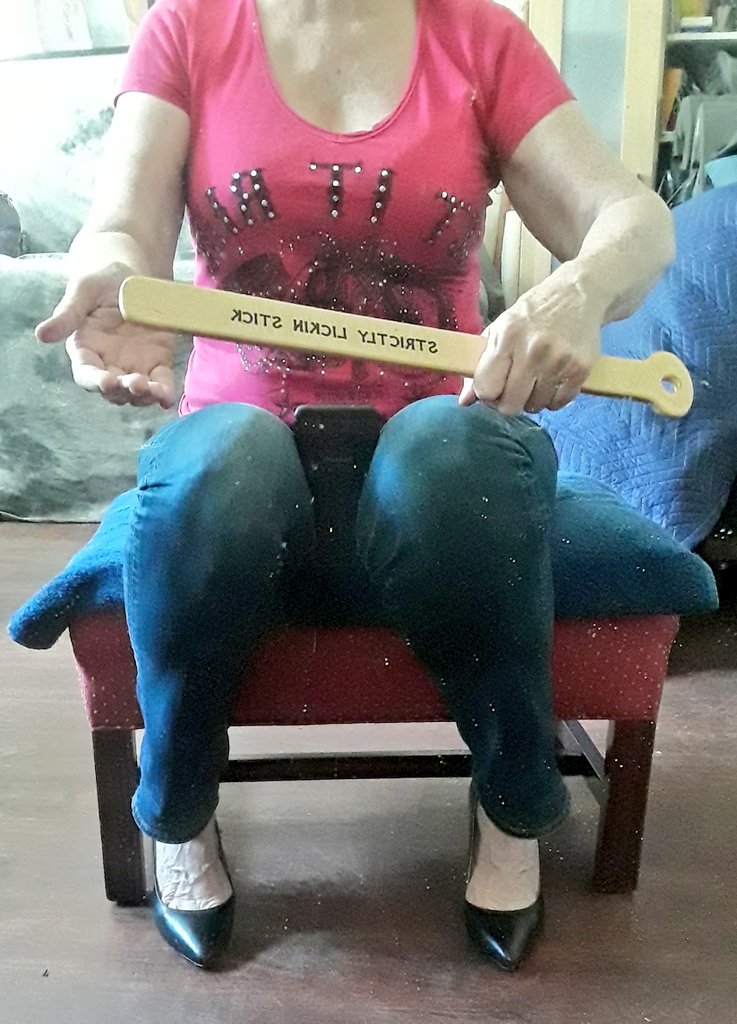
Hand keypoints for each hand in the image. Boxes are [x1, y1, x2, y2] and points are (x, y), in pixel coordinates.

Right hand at [36, 262, 175, 408]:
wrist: (133, 277)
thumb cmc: (101, 282)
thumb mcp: (83, 291)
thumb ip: (67, 315)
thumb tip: (41, 335)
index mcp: (85, 350)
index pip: (86, 374)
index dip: (95, 382)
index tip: (106, 381)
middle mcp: (108, 364)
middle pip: (112, 390)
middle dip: (123, 391)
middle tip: (135, 383)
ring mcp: (133, 366)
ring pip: (135, 393)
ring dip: (144, 396)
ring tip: (154, 392)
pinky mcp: (157, 363)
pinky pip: (160, 382)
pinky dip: (164, 393)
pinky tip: (167, 399)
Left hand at [459, 276, 602, 415]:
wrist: (579, 293)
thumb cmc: (534, 313)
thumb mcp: (501, 328)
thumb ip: (480, 364)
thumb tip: (464, 401)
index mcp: (508, 335)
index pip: (486, 388)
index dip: (486, 395)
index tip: (492, 389)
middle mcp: (533, 349)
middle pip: (510, 405)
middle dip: (507, 402)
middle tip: (512, 389)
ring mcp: (559, 361)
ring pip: (534, 407)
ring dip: (532, 399)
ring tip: (535, 379)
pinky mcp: (580, 369)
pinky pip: (558, 404)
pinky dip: (553, 398)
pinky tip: (552, 380)